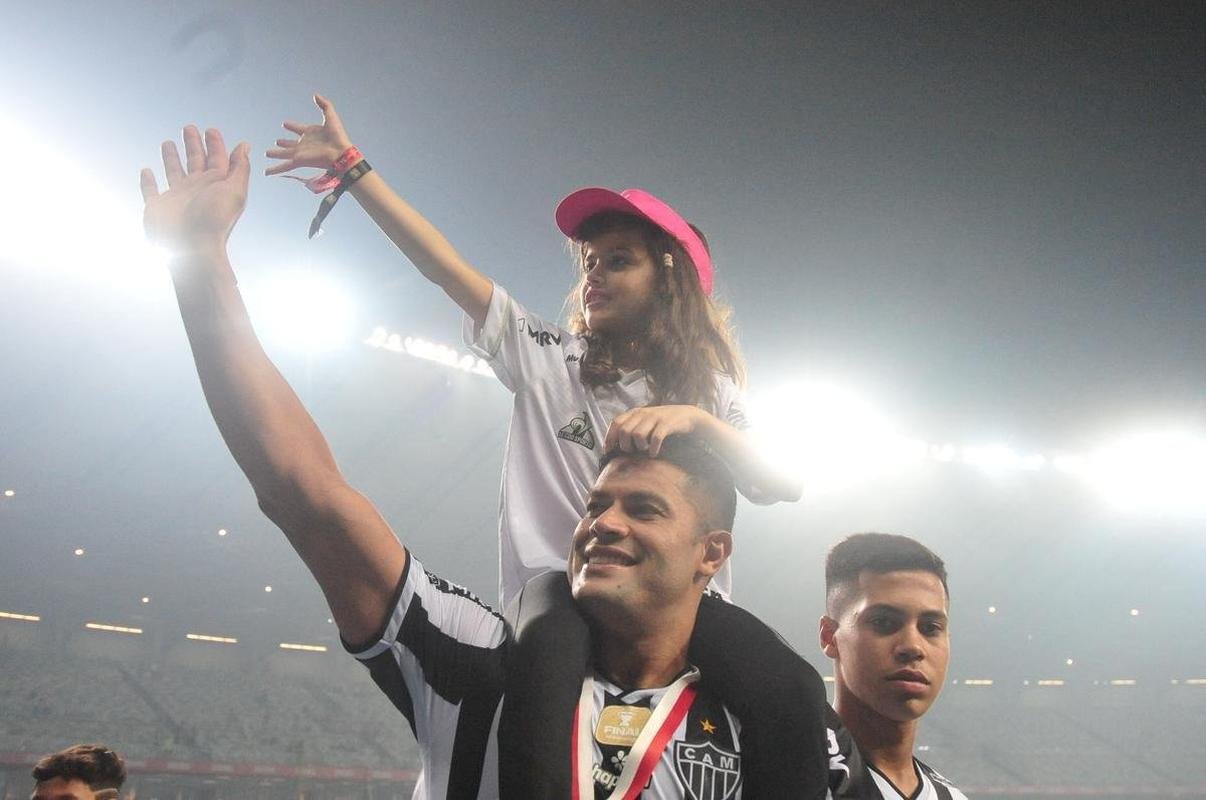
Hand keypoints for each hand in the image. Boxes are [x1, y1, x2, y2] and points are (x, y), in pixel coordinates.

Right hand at [140, 126, 249, 252]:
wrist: (191, 248)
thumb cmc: (215, 220)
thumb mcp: (235, 191)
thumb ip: (240, 168)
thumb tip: (245, 146)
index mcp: (216, 185)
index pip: (217, 160)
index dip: (215, 145)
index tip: (211, 129)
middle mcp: (197, 190)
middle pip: (195, 162)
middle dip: (193, 145)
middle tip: (189, 127)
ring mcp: (177, 198)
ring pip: (173, 172)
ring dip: (171, 158)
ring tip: (168, 141)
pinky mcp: (157, 207)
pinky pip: (150, 191)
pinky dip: (147, 182)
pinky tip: (146, 171)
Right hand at [265, 94, 353, 176]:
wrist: (340, 152)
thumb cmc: (337, 136)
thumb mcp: (330, 116)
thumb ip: (324, 104)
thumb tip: (315, 95)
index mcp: (310, 133)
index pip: (298, 128)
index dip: (292, 126)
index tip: (285, 124)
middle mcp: (304, 143)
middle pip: (290, 143)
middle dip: (283, 143)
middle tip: (277, 141)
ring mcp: (300, 153)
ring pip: (284, 154)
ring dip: (275, 154)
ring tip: (267, 153)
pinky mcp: (299, 160)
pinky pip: (284, 166)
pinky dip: (275, 169)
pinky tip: (266, 172)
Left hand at [604, 405, 708, 457]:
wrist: (686, 415)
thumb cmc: (661, 423)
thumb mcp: (644, 422)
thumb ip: (631, 429)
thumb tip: (613, 447)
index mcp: (635, 412)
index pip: (616, 423)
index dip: (609, 438)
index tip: (608, 451)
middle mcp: (643, 413)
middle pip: (624, 431)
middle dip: (626, 445)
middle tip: (633, 452)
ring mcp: (655, 417)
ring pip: (638, 435)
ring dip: (639, 447)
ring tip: (645, 450)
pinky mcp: (667, 423)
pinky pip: (655, 438)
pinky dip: (653, 448)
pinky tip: (654, 453)